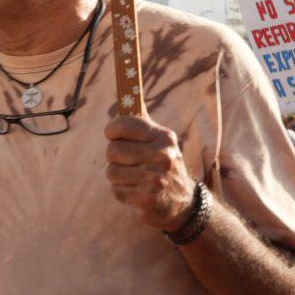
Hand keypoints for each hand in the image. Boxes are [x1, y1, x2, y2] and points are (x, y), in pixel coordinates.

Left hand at [104, 115, 197, 231]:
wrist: (183, 203)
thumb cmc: (162, 165)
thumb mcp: (159, 141)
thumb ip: (140, 123)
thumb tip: (127, 92)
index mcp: (163, 137)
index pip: (124, 124)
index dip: (112, 130)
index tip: (112, 135)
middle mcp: (162, 156)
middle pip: (112, 150)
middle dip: (115, 158)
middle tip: (129, 162)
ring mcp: (155, 178)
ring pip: (111, 172)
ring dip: (118, 176)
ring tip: (134, 178)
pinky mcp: (148, 198)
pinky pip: (117, 190)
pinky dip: (123, 192)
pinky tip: (137, 191)